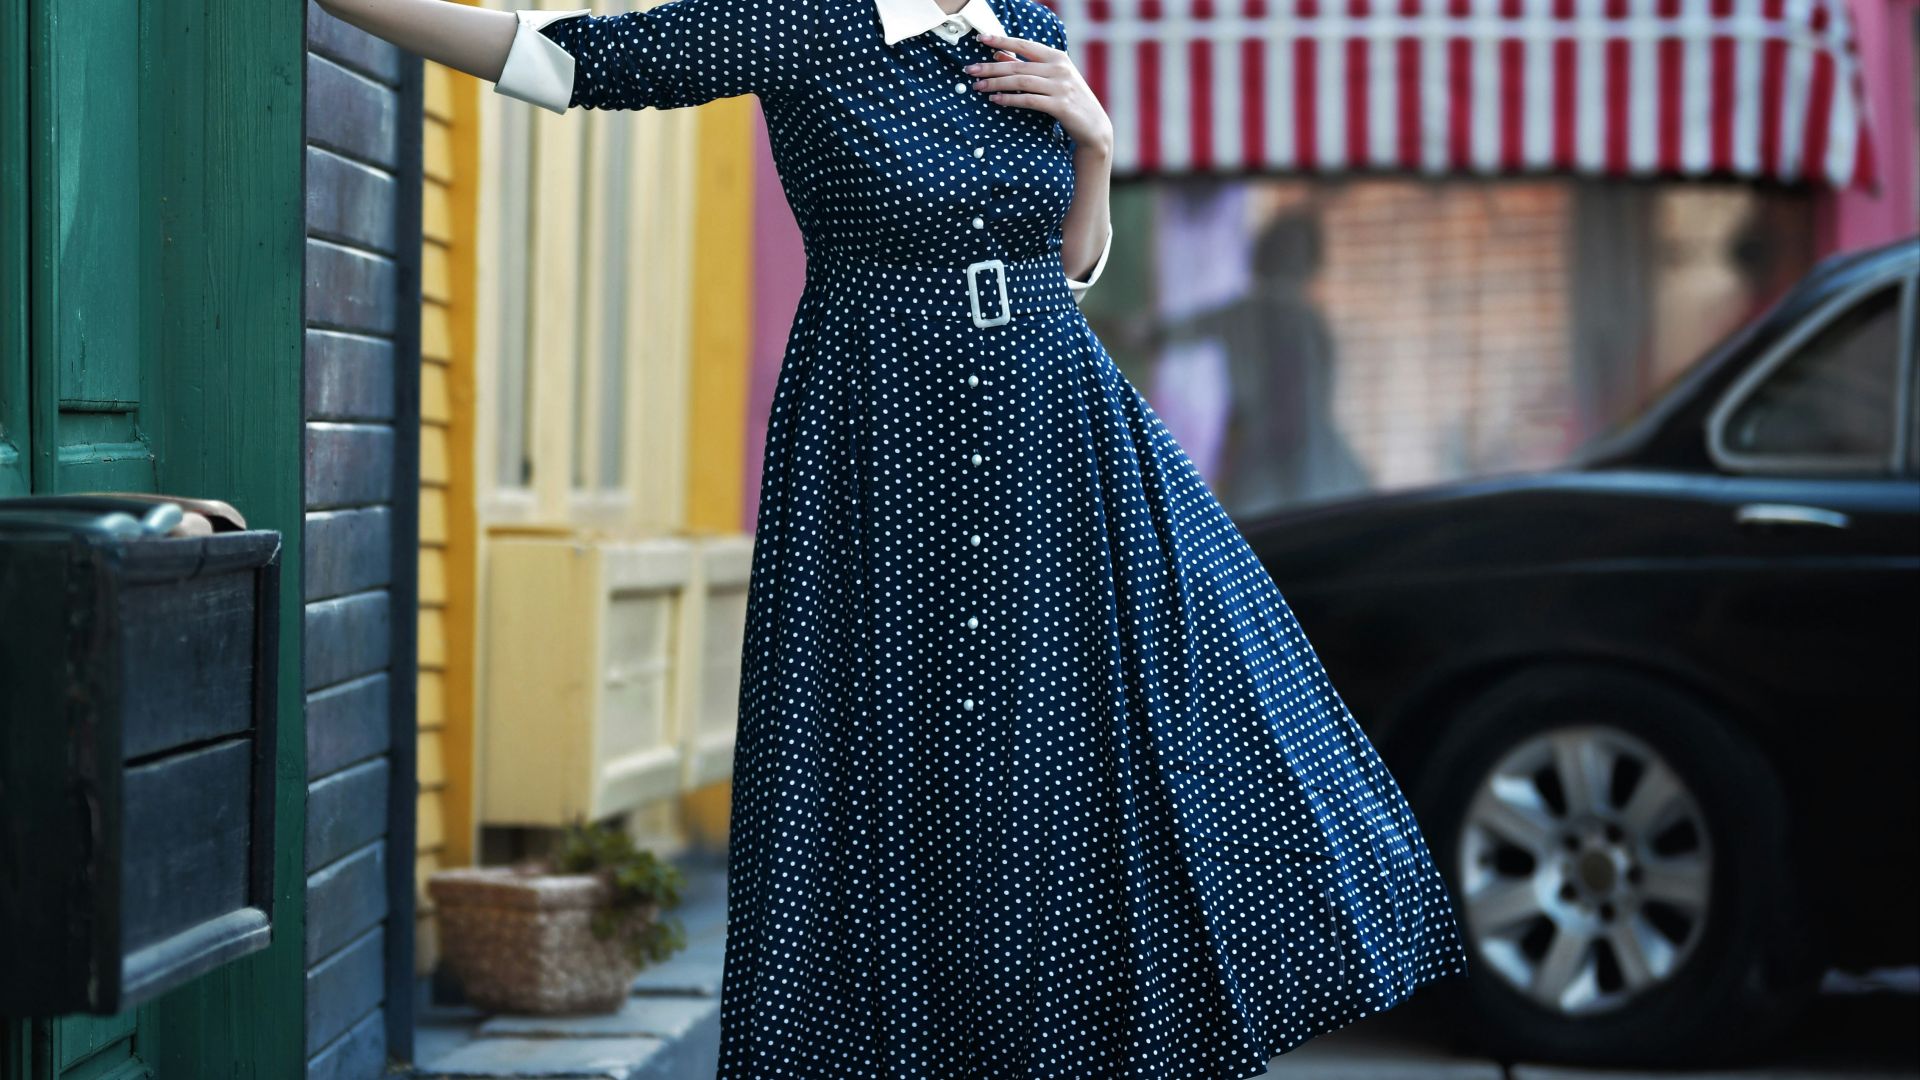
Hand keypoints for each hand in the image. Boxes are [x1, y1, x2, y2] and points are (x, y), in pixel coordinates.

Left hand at [965, 32, 1112, 159]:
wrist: (1094, 126)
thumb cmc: (1069, 99)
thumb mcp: (1051, 78)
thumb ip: (1027, 66)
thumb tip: (998, 54)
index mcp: (1057, 57)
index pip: (1024, 44)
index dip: (1002, 40)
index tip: (981, 39)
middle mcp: (1059, 68)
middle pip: (1018, 65)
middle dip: (990, 67)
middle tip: (970, 70)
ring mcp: (1061, 87)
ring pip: (1021, 81)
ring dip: (996, 84)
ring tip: (977, 87)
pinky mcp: (1061, 105)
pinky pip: (1029, 100)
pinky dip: (1010, 99)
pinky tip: (995, 100)